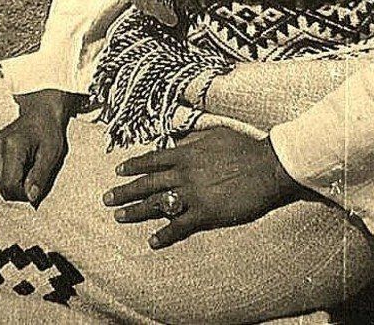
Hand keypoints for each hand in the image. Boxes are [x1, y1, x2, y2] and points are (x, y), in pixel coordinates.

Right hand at [0, 89, 77, 207]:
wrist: (40, 114)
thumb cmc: (48, 133)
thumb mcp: (52, 154)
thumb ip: (40, 176)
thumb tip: (30, 198)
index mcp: (11, 145)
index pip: (10, 186)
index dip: (24, 192)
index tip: (36, 184)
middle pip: (3, 187)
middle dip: (20, 187)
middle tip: (33, 171)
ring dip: (13, 181)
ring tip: (25, 164)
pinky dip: (6, 174)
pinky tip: (16, 162)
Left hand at [103, 127, 304, 248]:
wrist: (266, 167)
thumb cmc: (244, 148)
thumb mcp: (215, 134)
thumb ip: (194, 138)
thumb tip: (179, 139)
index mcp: (186, 153)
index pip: (153, 160)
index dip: (134, 165)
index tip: (119, 171)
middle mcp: (184, 174)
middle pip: (147, 183)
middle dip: (125, 191)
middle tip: (107, 198)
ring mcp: (193, 195)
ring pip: (157, 204)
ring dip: (136, 211)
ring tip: (119, 216)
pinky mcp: (205, 214)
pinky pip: (179, 226)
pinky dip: (164, 235)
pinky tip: (153, 240)